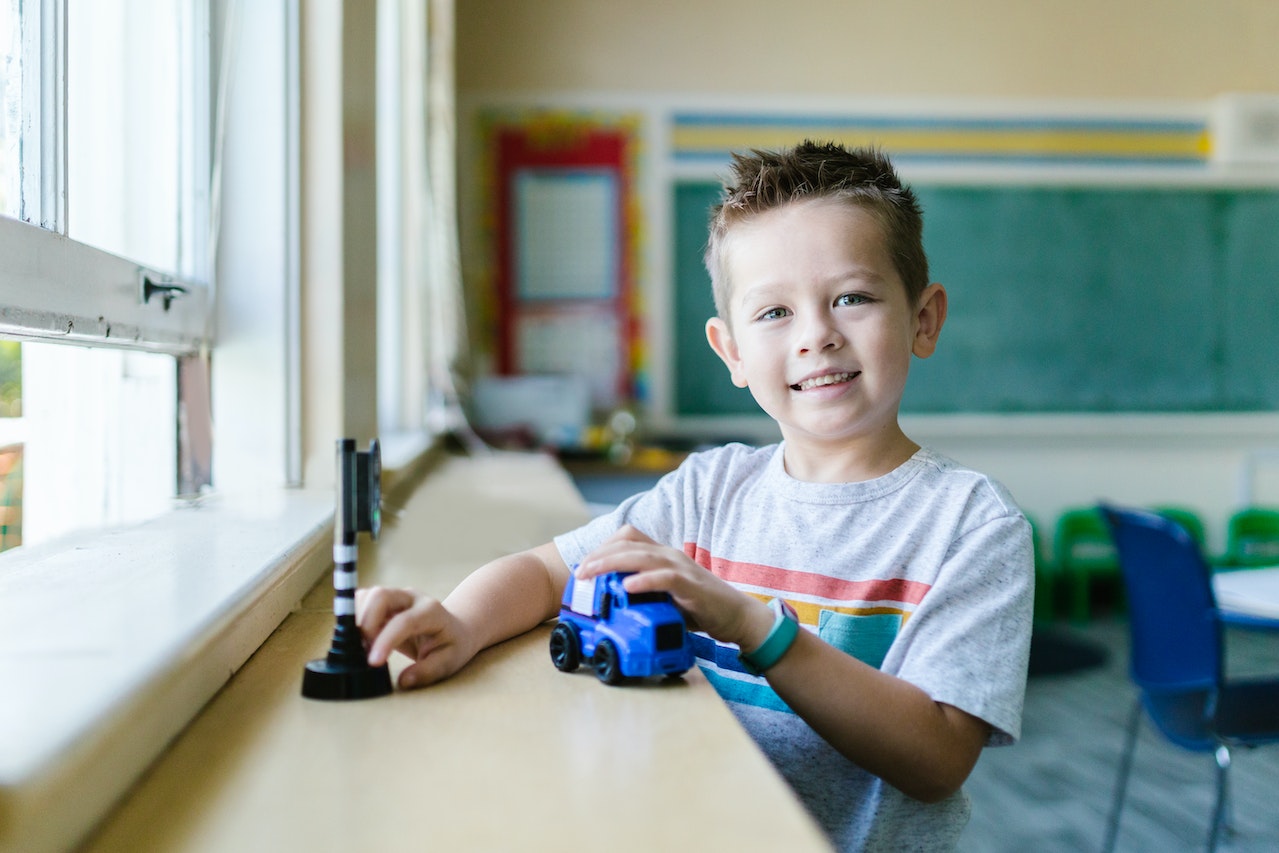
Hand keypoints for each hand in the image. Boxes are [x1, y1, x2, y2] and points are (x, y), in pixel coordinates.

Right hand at [355, 586, 478, 688]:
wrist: (454, 629)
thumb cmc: (452, 646)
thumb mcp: (449, 662)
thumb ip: (428, 672)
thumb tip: (404, 682)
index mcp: (431, 611)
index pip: (404, 621)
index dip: (385, 641)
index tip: (373, 662)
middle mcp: (412, 597)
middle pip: (380, 596)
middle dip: (366, 623)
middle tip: (365, 651)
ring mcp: (396, 595)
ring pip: (367, 595)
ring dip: (357, 620)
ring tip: (363, 646)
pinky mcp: (384, 600)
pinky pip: (362, 600)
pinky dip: (354, 617)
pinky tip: (361, 637)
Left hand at [576, 526, 773, 649]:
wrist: (737, 616)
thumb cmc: (700, 607)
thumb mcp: (665, 597)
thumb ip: (643, 594)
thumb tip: (611, 602)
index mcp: (663, 555)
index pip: (628, 537)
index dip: (603, 547)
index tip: (585, 565)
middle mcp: (670, 555)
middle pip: (629, 544)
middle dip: (600, 556)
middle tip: (580, 572)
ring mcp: (682, 568)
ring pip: (642, 556)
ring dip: (612, 564)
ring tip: (592, 574)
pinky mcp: (692, 586)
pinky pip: (665, 578)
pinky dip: (644, 581)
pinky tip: (627, 587)